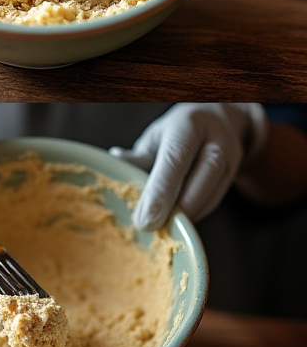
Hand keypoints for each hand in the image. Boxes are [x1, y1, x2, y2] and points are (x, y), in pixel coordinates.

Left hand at [109, 103, 267, 230]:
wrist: (220, 120)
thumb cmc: (177, 131)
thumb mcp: (155, 136)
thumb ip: (138, 156)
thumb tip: (114, 165)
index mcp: (188, 126)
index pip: (175, 160)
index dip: (160, 192)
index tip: (144, 220)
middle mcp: (215, 141)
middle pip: (199, 180)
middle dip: (173, 210)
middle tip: (147, 227)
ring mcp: (230, 159)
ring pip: (208, 196)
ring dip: (183, 216)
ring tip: (158, 225)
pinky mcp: (232, 177)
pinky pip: (212, 203)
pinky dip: (192, 215)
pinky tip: (174, 220)